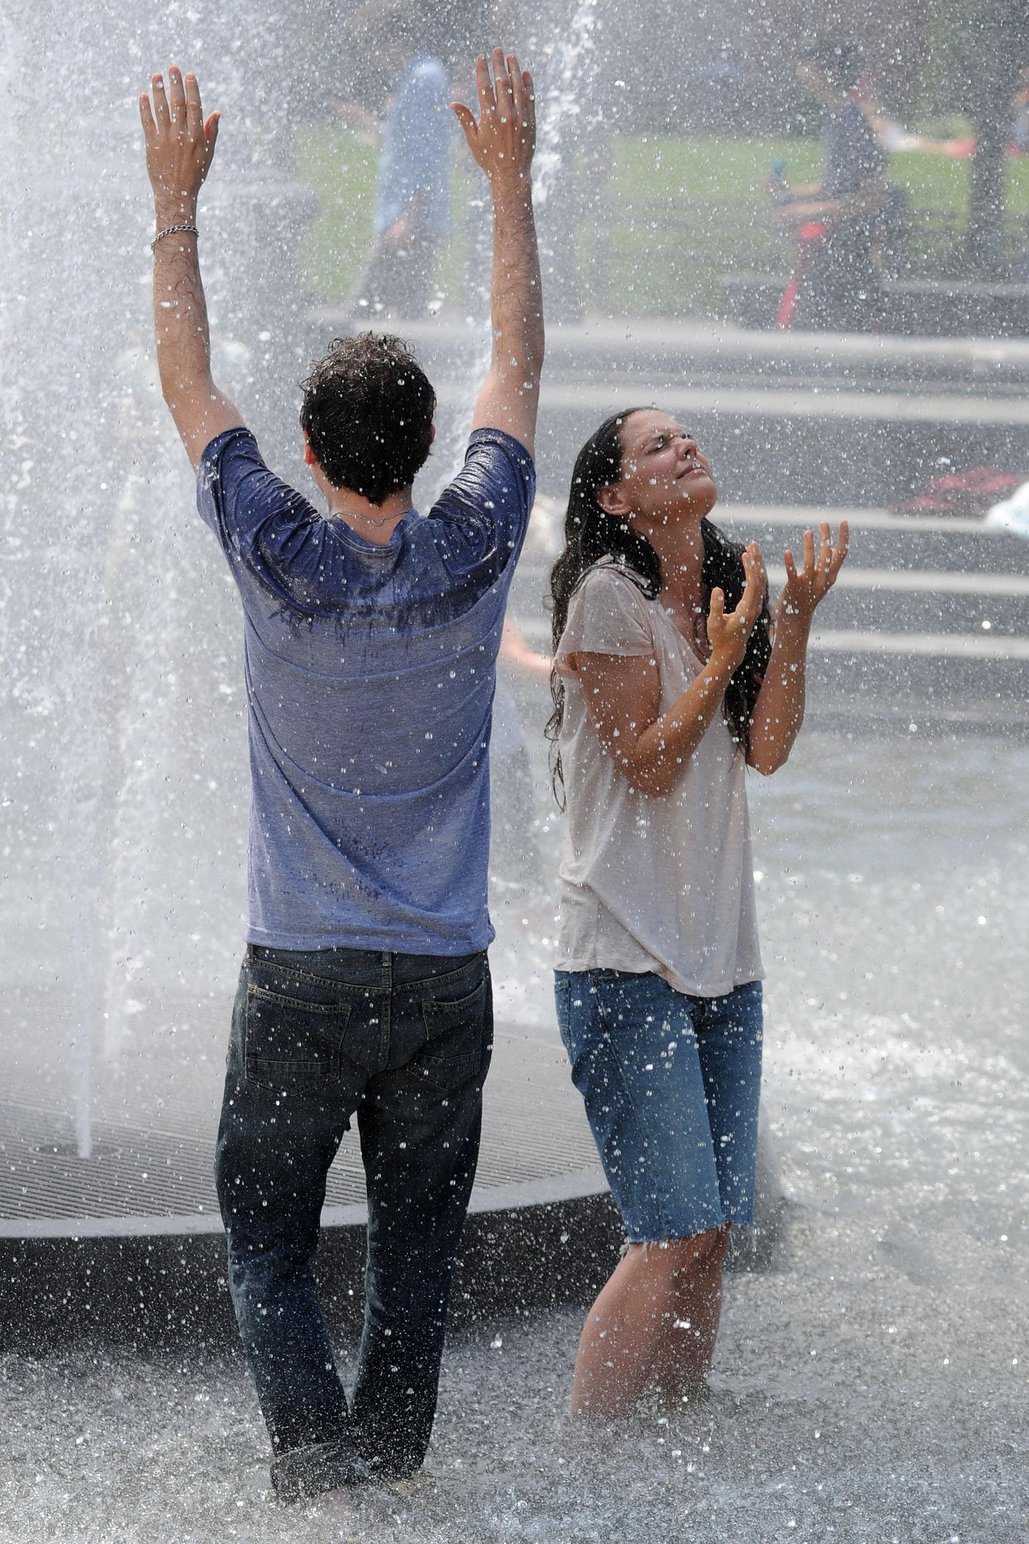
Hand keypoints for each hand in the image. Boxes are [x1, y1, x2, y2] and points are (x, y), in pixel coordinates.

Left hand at [139, 67, 218, 218]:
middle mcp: (181, 135)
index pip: (194, 106)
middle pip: (177, 103)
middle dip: (175, 83)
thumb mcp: (208, 155)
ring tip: (156, 76)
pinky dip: (144, 107)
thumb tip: (216, 112)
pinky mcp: (151, 144)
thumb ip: (211, 132)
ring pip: (160, 108)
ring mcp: (165, 139)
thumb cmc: (194, 175)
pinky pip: (147, 121)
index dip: (191, 89)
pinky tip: (143, 95)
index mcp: (197, 136)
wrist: (176, 194)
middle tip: (172, 67)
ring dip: (158, 90)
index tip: (189, 75)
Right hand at [452, 48, 534, 185]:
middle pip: (502, 82)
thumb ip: (466, 119)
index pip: (484, 87)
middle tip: (497, 50)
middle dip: (499, 64)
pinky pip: (530, 98)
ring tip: (512, 57)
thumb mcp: (474, 141)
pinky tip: (526, 73)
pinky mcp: (531, 122)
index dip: (482, 70)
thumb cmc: (489, 160)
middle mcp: (506, 115)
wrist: (511, 176)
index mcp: (489, 118)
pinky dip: (528, 85)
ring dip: (515, 69)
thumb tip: (453, 103)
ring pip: (518, 87)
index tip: (481, 58)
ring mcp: (520, 117)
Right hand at [707, 542, 766, 666]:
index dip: (751, 568)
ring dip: (756, 564)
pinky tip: (750, 562)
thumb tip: (717, 589)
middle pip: (760, 579)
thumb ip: (716, 607)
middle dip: (757, 561)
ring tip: (751, 548)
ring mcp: (756, 606)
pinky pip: (757, 585)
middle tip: (753, 543)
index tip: (747, 553)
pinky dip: (754, 572)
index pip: (754, 585)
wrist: (731, 652)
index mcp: (747, 610)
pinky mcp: (754, 606)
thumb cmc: (720, 639)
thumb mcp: (714, 624)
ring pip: (760, 581)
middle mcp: (755, 607)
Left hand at [777, 522, 848, 626]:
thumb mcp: (821, 581)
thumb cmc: (808, 597)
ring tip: (808, 532)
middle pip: (827, 557)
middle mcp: (822, 581)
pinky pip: (792, 574)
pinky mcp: (794, 589)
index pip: (841, 554)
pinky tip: (787, 552)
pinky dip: (790, 563)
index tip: (844, 522)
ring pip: (811, 564)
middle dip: (826, 539)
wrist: (796, 619)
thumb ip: (826, 566)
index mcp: (830, 577)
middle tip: (824, 523)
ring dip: (810, 547)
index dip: (843, 538)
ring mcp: (808, 585)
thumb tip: (830, 548)